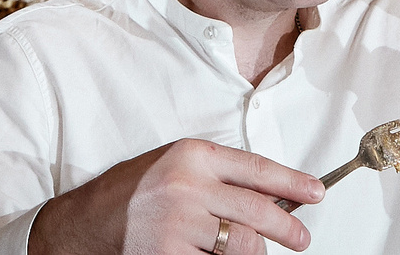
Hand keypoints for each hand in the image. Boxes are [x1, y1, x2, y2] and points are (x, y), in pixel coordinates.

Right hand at [29, 137, 323, 254]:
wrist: (84, 224)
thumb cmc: (132, 193)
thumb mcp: (173, 166)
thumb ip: (217, 176)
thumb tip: (271, 194)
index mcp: (192, 155)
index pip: (256, 169)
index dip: (292, 183)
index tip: (316, 193)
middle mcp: (188, 185)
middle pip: (258, 210)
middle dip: (288, 228)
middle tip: (302, 239)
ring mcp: (178, 223)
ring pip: (243, 244)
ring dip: (257, 254)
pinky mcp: (168, 253)